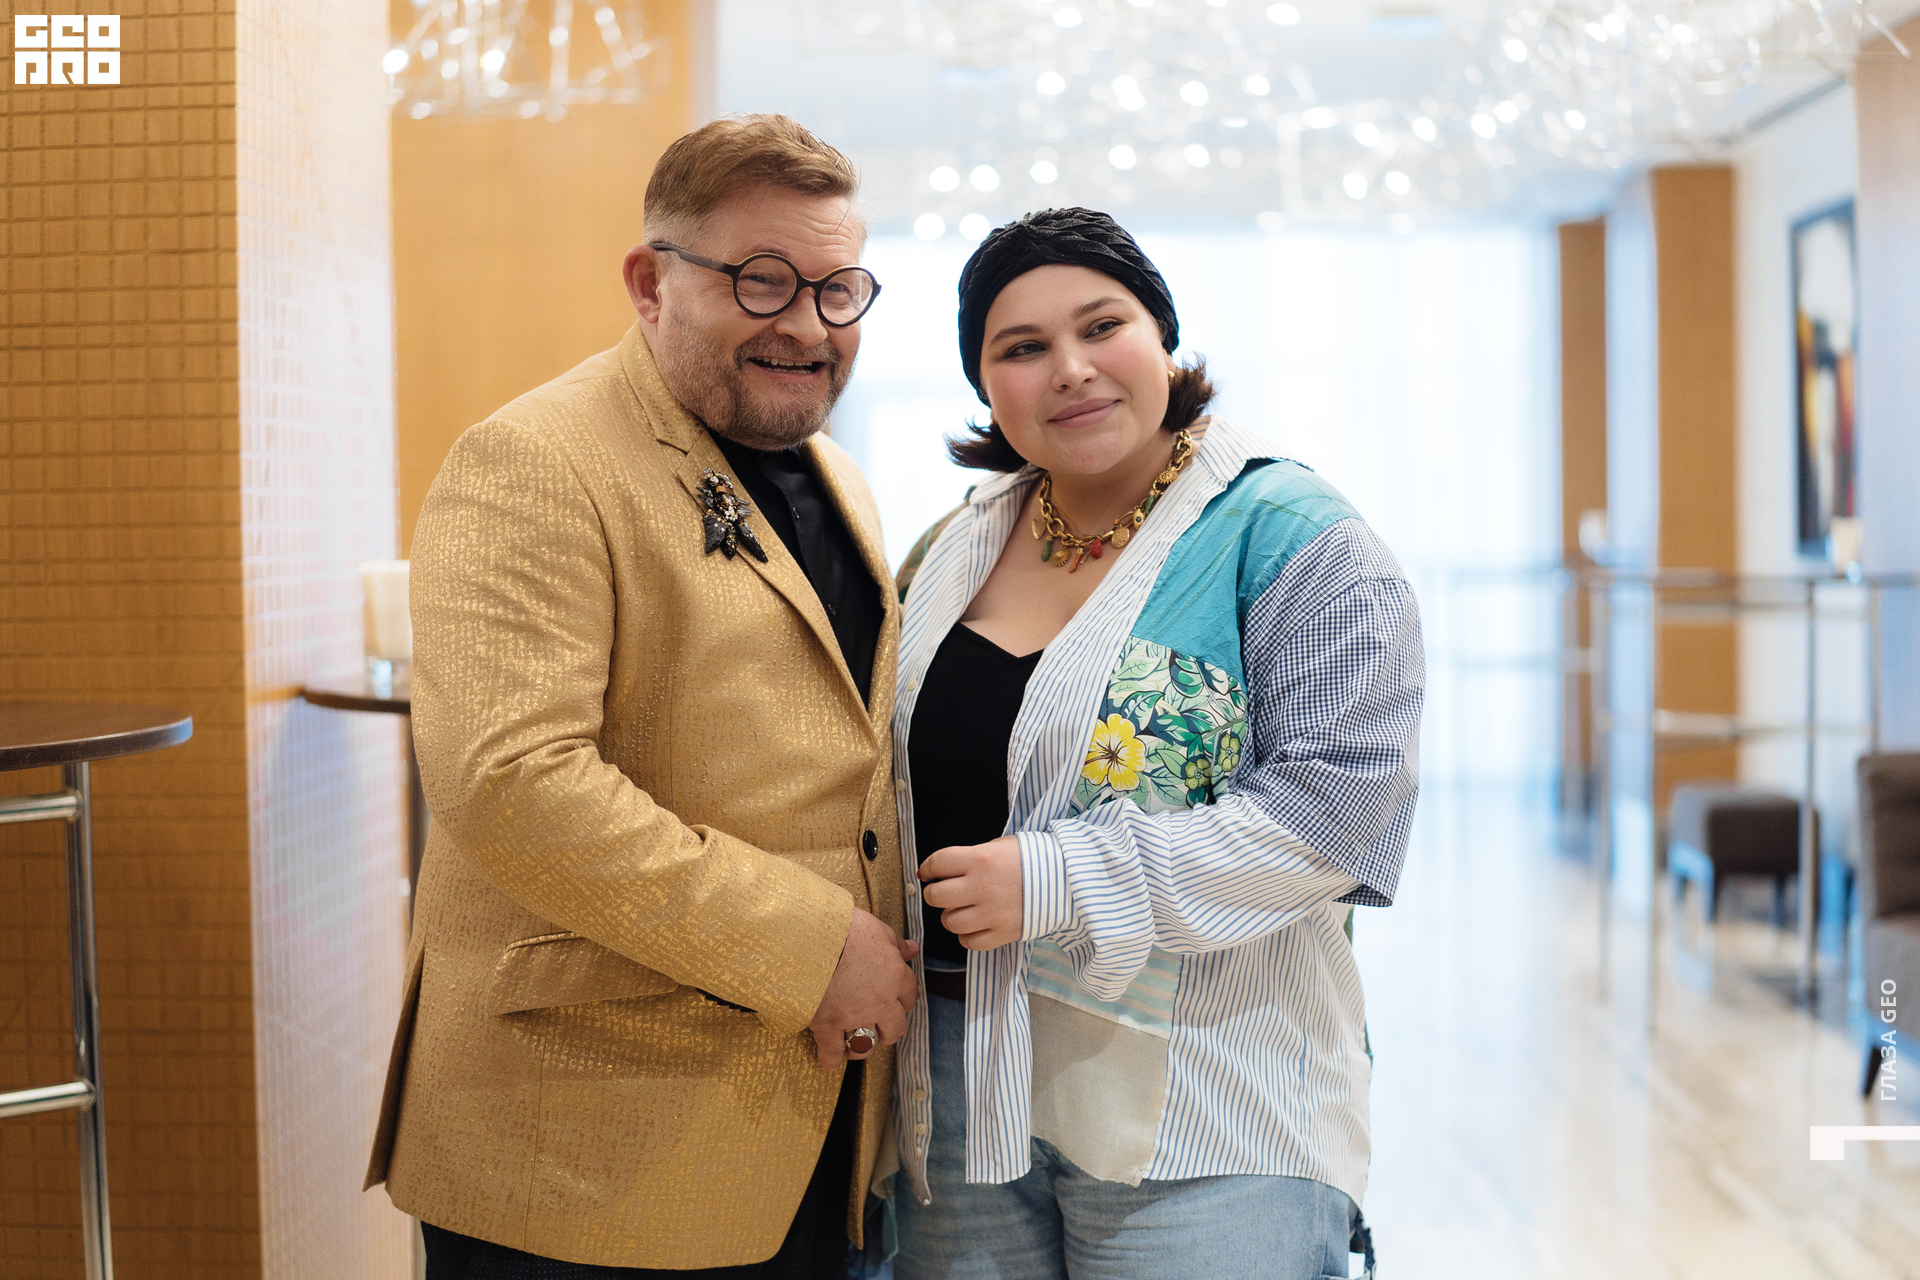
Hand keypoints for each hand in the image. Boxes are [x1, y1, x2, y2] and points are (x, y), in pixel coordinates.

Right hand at [807, 908, 918, 1070]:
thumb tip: (912, 949)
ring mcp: (854, 1017)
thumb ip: (895, 943)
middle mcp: (880, 1002)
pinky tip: (831, 1060)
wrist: (810, 935)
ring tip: (856, 1042)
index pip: (910, 996)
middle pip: (895, 1028)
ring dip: (864, 1045)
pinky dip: (831, 1059)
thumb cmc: (844, 927)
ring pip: (867, 1044)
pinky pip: (832, 1052)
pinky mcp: (826, 1024)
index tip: (893, 995)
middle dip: (889, 1028)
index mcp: (895, 977)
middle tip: (879, 1024)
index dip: (902, 997)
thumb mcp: (877, 928)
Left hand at [919, 835, 1022, 951]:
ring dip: (952, 915)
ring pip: (950, 922)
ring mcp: (991, 913)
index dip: (928, 869)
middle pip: (936, 896)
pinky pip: (969, 942)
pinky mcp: (1002, 933)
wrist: (1066, 878)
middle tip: (946, 891)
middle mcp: (981, 887)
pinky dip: (967, 936)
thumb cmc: (1031, 858)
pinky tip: (976, 924)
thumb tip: (940, 870)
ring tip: (964, 908)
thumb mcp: (999, 846)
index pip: (937, 864)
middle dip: (937, 893)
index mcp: (980, 859)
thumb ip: (970, 857)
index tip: (928, 873)